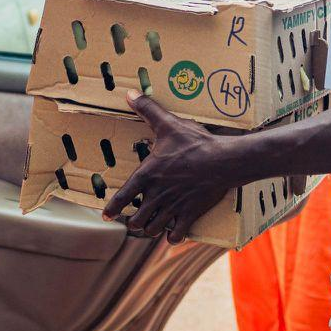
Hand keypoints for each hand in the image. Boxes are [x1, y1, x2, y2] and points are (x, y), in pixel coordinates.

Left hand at [102, 91, 234, 244]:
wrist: (223, 161)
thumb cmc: (194, 143)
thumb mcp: (168, 124)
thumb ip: (148, 110)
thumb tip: (130, 93)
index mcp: (148, 175)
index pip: (123, 196)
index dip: (112, 208)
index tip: (106, 215)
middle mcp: (157, 195)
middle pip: (137, 219)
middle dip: (133, 222)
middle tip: (133, 219)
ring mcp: (173, 207)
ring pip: (154, 229)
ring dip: (150, 229)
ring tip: (149, 226)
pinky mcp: (190, 214)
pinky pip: (177, 234)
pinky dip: (173, 237)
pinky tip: (173, 234)